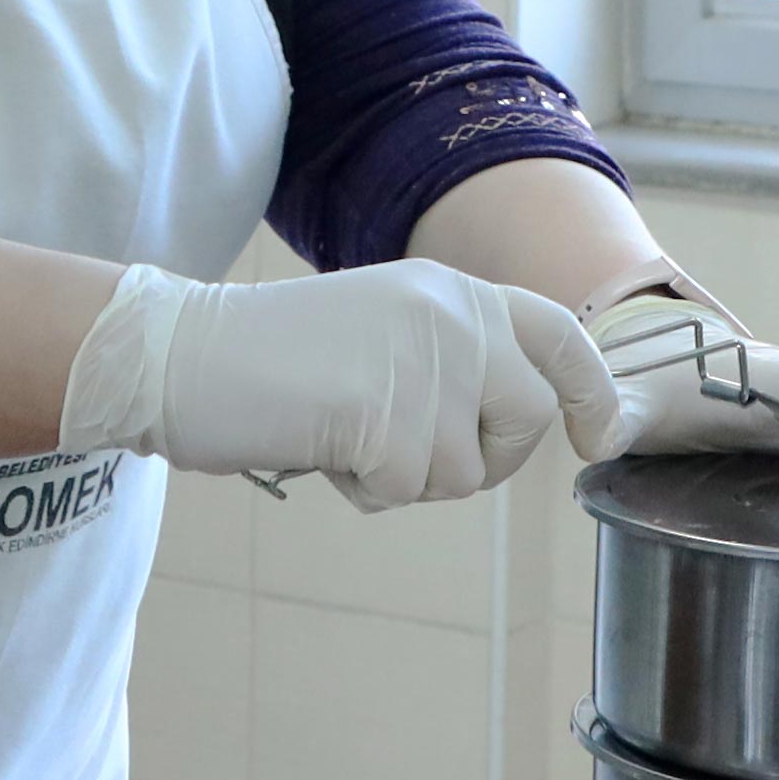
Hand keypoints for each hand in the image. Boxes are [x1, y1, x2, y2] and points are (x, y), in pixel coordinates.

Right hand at [61, 260, 629, 508]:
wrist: (182, 355)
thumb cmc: (270, 360)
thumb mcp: (380, 334)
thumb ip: (447, 363)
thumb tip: (508, 428)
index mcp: (453, 290)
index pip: (558, 333)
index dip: (590, 390)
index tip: (597, 437)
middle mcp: (455, 316)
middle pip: (527, 417)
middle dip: (484, 458)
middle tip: (410, 455)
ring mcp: (428, 364)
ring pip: (464, 469)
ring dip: (405, 476)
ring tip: (341, 432)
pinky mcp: (392, 417)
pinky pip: (407, 489)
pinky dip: (364, 488)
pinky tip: (321, 446)